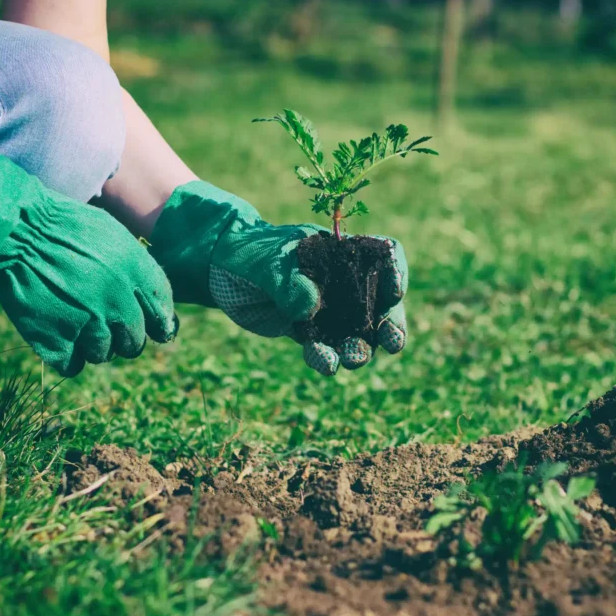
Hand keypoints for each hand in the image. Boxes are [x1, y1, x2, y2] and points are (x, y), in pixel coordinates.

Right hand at [0, 137, 176, 375]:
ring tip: (71, 322)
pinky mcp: (57, 341)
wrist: (15, 228)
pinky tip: (55, 336)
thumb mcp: (110, 233)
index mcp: (137, 272)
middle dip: (121, 338)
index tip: (150, 327)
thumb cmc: (61, 225)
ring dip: (90, 345)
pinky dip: (64, 356)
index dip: (156, 323)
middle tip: (101, 325)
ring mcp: (89, 323)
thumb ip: (133, 267)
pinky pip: (71, 366)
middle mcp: (120, 301)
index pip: (162, 312)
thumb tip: (146, 298)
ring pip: (103, 355)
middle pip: (134, 342)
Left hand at [150, 181, 407, 375]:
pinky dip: (326, 357)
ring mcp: (328, 307)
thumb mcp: (264, 260)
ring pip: (358, 331)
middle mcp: (343, 280)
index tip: (395, 290)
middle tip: (392, 342)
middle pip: (382, 302)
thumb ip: (286, 279)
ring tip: (354, 359)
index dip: (397, 272)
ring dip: (361, 346)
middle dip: (391, 323)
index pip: (384, 256)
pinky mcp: (308, 330)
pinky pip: (325, 347)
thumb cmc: (247, 251)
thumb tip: (310, 304)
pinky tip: (325, 364)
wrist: (218, 269)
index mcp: (342, 251)